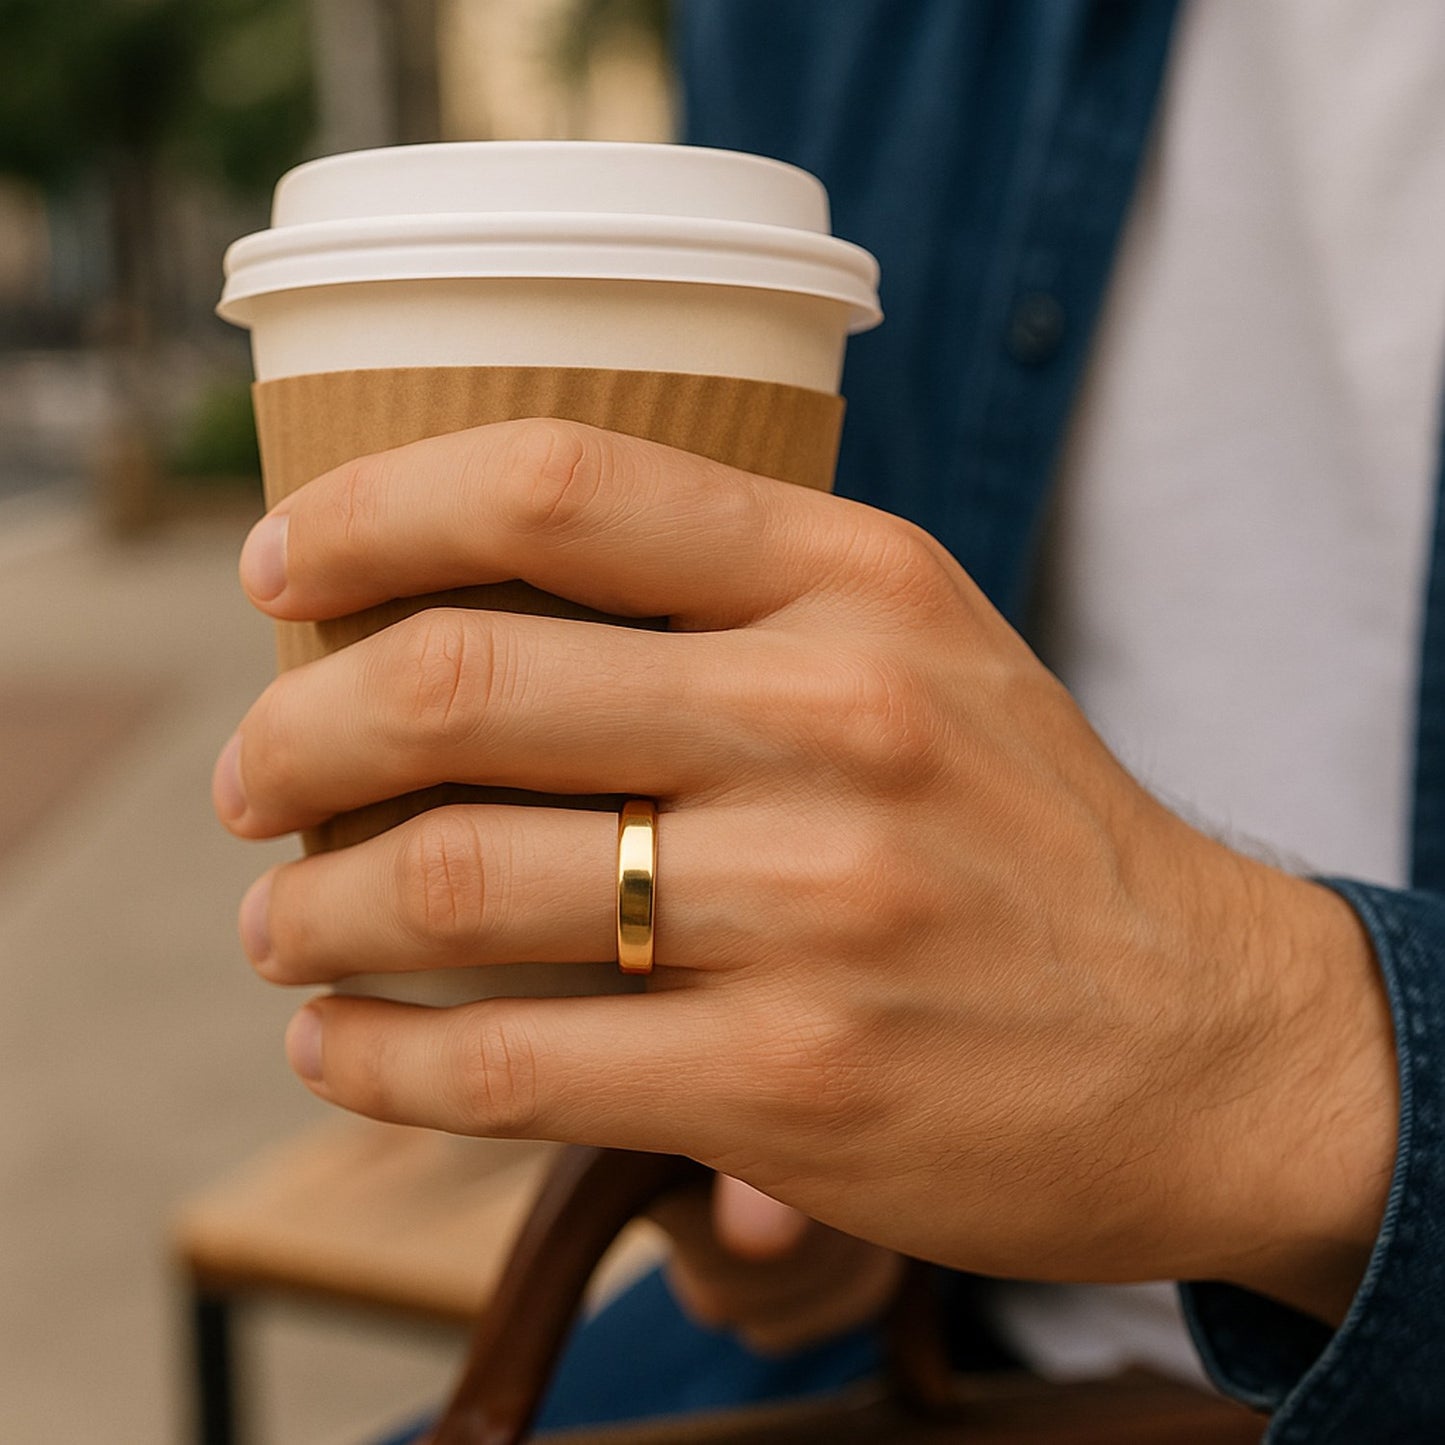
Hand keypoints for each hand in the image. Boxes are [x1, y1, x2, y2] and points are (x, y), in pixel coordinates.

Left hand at [214, 419, 1396, 1324]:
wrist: (1207, 1039)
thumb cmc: (1028, 832)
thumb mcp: (918, 651)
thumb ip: (731, 605)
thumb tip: (473, 604)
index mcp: (858, 582)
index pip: (557, 483)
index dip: (371, 510)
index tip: (276, 569)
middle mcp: (833, 722)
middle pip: (459, 683)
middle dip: (294, 733)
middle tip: (250, 780)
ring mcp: (814, 910)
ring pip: (449, 884)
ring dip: (309, 910)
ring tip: (280, 923)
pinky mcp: (789, 1084)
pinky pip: (505, 1067)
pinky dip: (374, 1061)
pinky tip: (337, 1049)